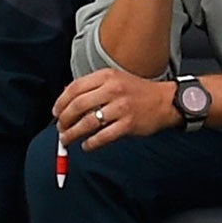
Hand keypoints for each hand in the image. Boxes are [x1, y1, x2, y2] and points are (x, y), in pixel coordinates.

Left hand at [53, 68, 178, 148]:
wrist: (165, 101)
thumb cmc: (137, 92)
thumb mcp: (115, 80)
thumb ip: (93, 87)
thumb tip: (66, 100)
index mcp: (106, 76)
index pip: (74, 88)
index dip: (61, 102)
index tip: (56, 112)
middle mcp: (112, 90)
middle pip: (77, 106)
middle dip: (64, 119)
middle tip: (60, 128)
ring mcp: (121, 107)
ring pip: (87, 123)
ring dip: (72, 133)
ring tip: (67, 139)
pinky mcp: (128, 124)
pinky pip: (103, 136)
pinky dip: (91, 143)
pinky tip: (86, 146)